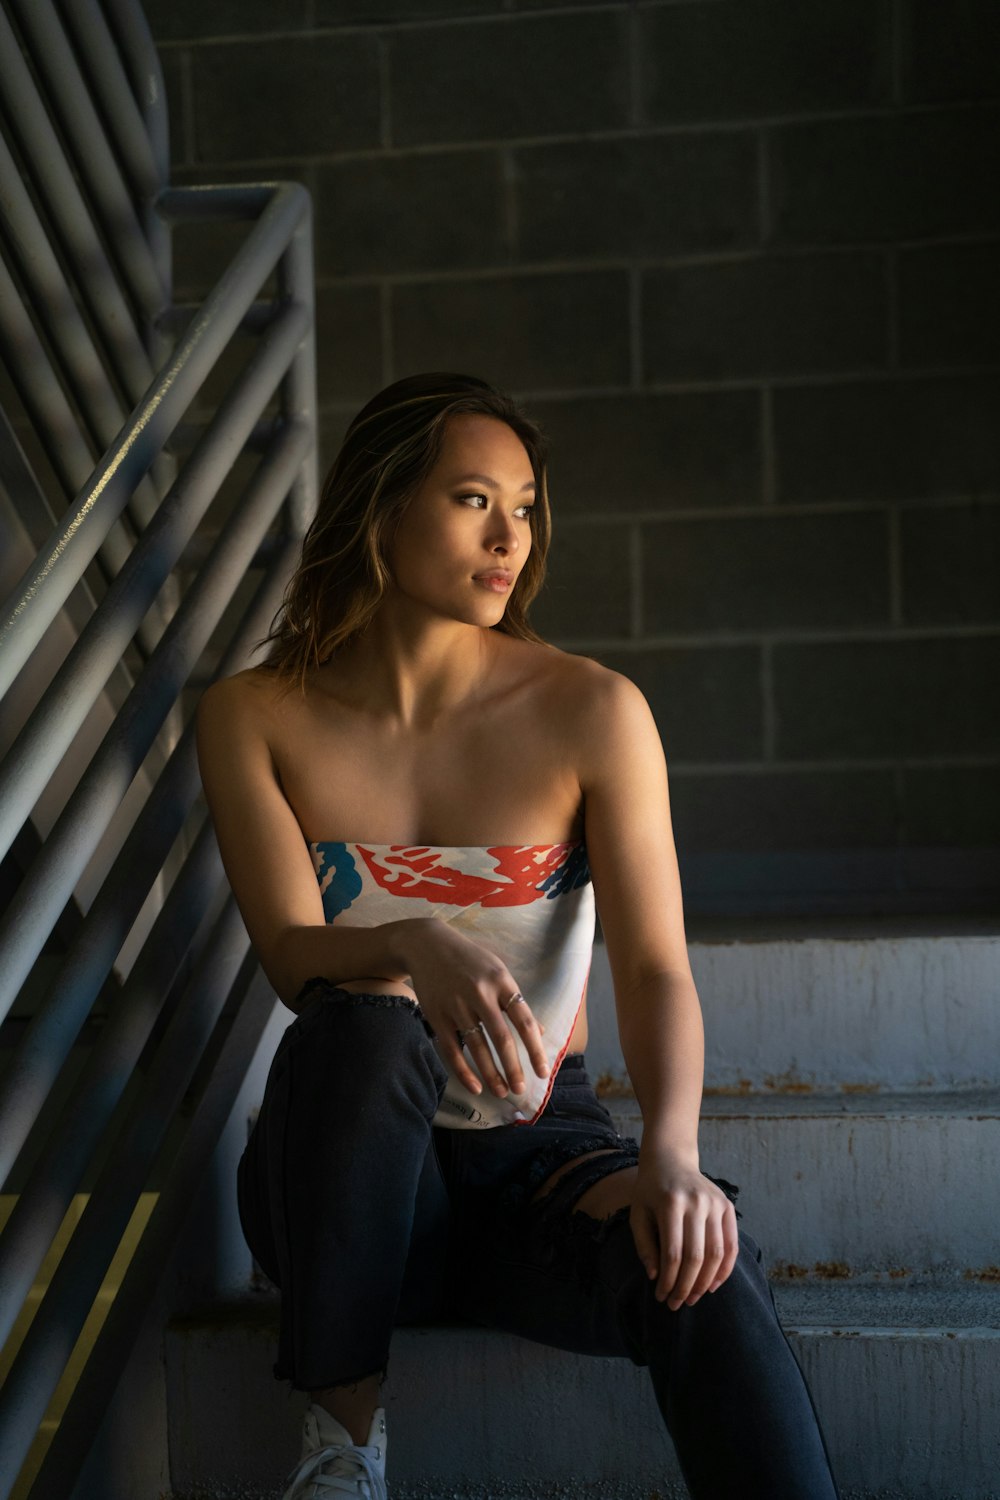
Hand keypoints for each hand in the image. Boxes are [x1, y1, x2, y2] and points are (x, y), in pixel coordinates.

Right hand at [397, 917, 548, 1098]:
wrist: (426, 945)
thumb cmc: (469, 960)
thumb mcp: (498, 971)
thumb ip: (517, 1000)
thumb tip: (540, 1031)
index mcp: (501, 981)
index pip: (524, 1020)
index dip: (535, 1049)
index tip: (543, 1072)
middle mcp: (480, 993)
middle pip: (501, 1038)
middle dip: (513, 1068)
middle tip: (521, 1091)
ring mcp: (456, 1005)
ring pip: (477, 1047)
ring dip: (491, 1074)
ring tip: (502, 1092)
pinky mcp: (437, 1015)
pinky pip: (452, 1049)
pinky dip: (464, 1071)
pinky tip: (475, 1087)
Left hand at [629, 1143, 738, 1310]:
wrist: (670, 1159)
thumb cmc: (650, 1191)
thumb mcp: (638, 1214)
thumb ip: (644, 1245)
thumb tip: (656, 1277)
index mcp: (670, 1203)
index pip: (672, 1253)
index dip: (668, 1280)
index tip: (661, 1297)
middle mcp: (695, 1202)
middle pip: (695, 1256)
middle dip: (685, 1286)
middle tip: (677, 1304)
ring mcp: (714, 1203)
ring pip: (716, 1254)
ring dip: (705, 1282)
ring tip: (692, 1297)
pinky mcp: (727, 1206)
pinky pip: (731, 1244)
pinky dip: (725, 1269)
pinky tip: (713, 1285)